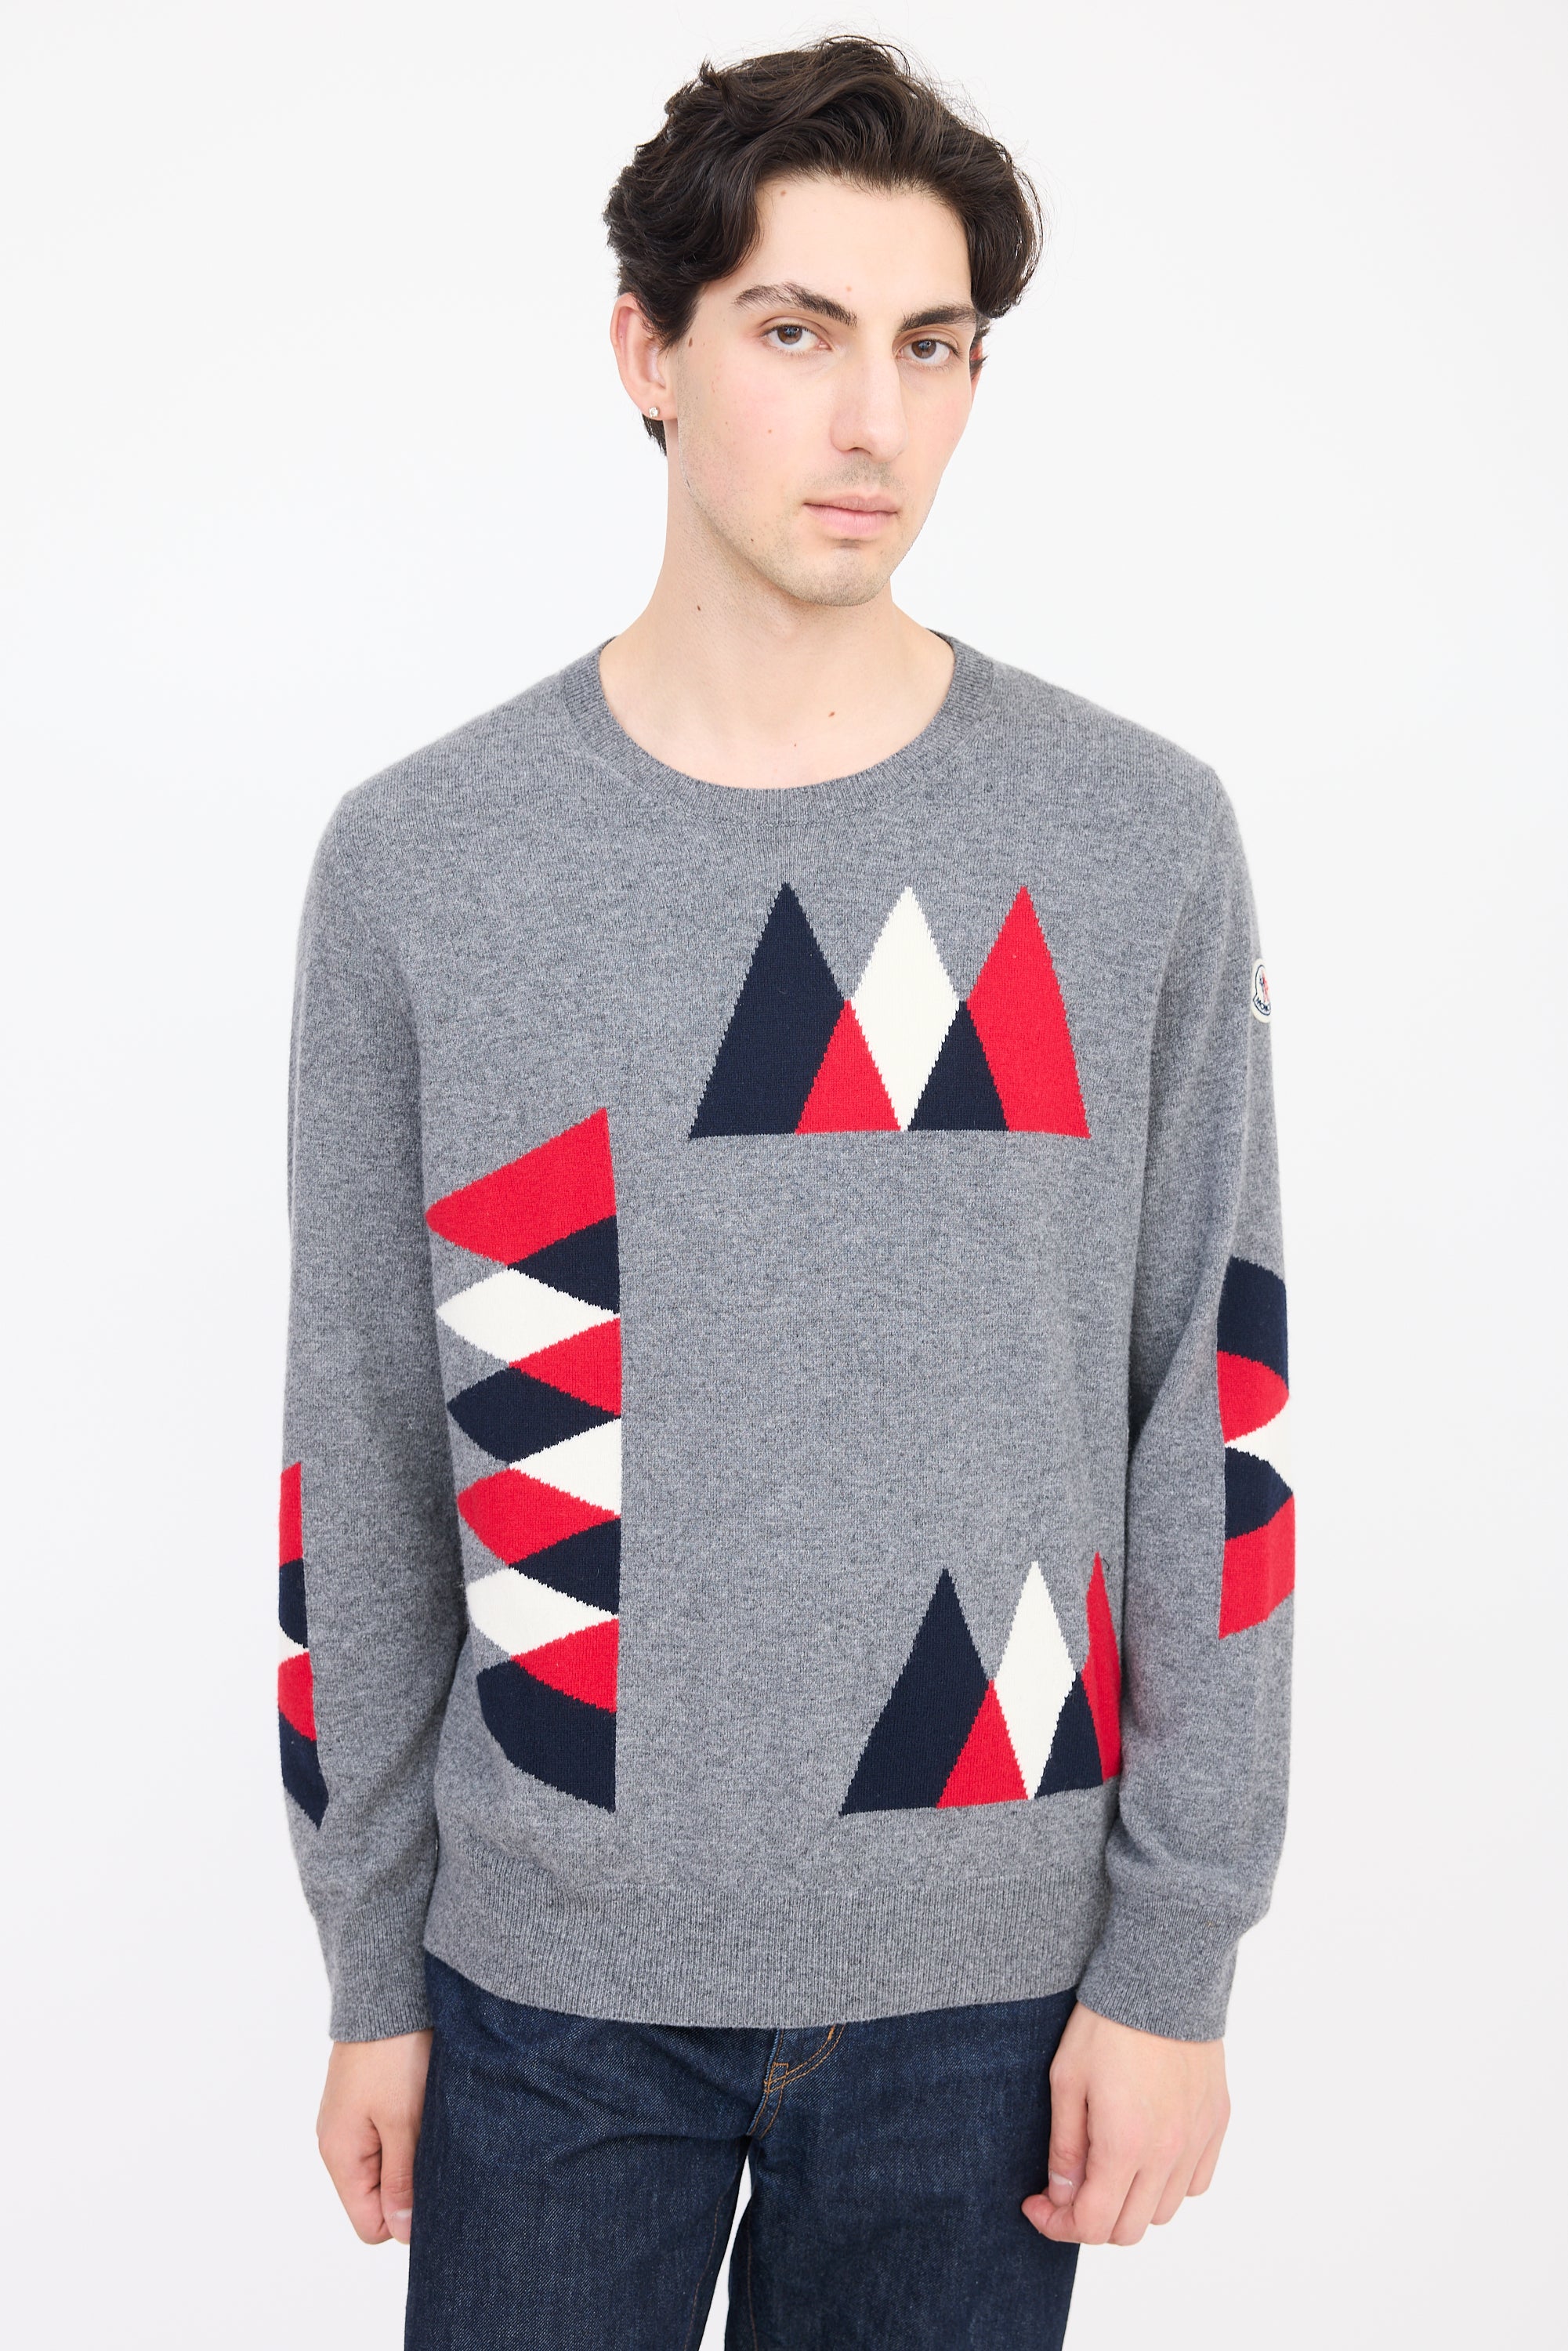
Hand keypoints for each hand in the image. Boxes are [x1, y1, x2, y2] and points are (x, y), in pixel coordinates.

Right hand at [316, 2029, 432, 2244]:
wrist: (387, 1992)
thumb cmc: (394, 2055)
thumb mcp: (404, 2121)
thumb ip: (401, 2179)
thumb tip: (402, 2233)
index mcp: (340, 2156)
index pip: (369, 2225)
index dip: (403, 2217)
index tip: (430, 2184)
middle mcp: (337, 2143)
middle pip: (376, 2198)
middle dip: (409, 2185)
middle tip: (434, 2148)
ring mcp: (349, 2121)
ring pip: (384, 2166)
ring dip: (410, 2155)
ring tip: (428, 2121)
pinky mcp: (363, 2101)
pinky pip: (385, 2138)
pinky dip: (405, 2132)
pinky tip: (421, 2106)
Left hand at [1022, 2002, 1228, 2246]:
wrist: (1162, 1978)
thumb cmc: (1106, 2024)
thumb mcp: (1067, 2080)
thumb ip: (1065, 2147)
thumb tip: (1061, 2197)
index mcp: (1124, 2145)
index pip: (1093, 2225)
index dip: (1058, 2225)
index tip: (1037, 2204)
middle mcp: (1167, 2153)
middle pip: (1129, 2230)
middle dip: (1091, 2219)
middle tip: (1067, 2190)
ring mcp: (1197, 2141)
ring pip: (1164, 2212)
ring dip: (1131, 2204)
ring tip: (1107, 2167)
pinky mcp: (1217, 2123)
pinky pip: (1196, 2182)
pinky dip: (1169, 2185)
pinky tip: (1147, 2155)